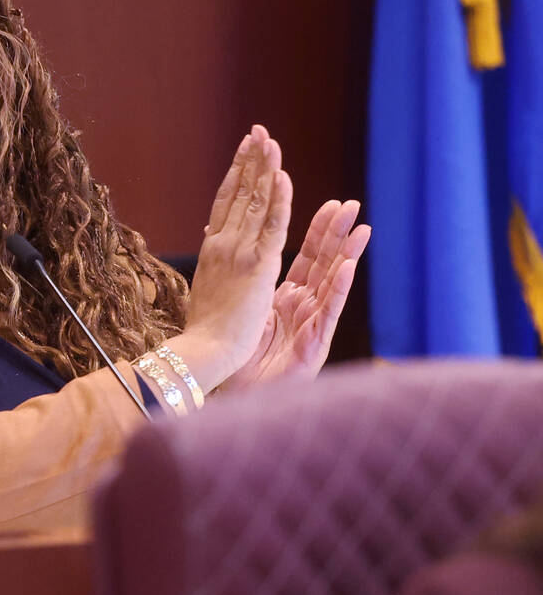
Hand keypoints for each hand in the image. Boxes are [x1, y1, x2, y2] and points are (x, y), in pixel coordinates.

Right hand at [176, 125, 291, 389]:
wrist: (206, 350)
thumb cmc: (206, 329)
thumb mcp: (208, 285)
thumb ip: (214, 260)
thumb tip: (212, 239)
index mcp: (213, 249)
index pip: (226, 202)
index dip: (237, 173)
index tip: (245, 149)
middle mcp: (223, 244)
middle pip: (240, 193)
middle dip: (251, 161)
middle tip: (259, 131)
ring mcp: (239, 252)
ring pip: (255, 202)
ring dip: (264, 169)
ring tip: (270, 141)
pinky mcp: (259, 265)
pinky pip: (272, 226)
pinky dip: (278, 199)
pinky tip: (282, 176)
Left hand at [221, 199, 370, 389]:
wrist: (234, 390)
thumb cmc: (239, 355)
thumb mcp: (245, 309)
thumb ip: (249, 281)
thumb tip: (235, 247)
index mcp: (286, 297)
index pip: (308, 257)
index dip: (320, 231)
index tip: (331, 204)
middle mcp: (304, 307)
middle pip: (325, 264)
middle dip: (338, 234)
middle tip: (351, 205)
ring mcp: (312, 324)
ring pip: (334, 283)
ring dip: (348, 254)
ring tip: (361, 229)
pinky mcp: (315, 343)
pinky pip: (329, 311)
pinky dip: (339, 287)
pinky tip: (349, 267)